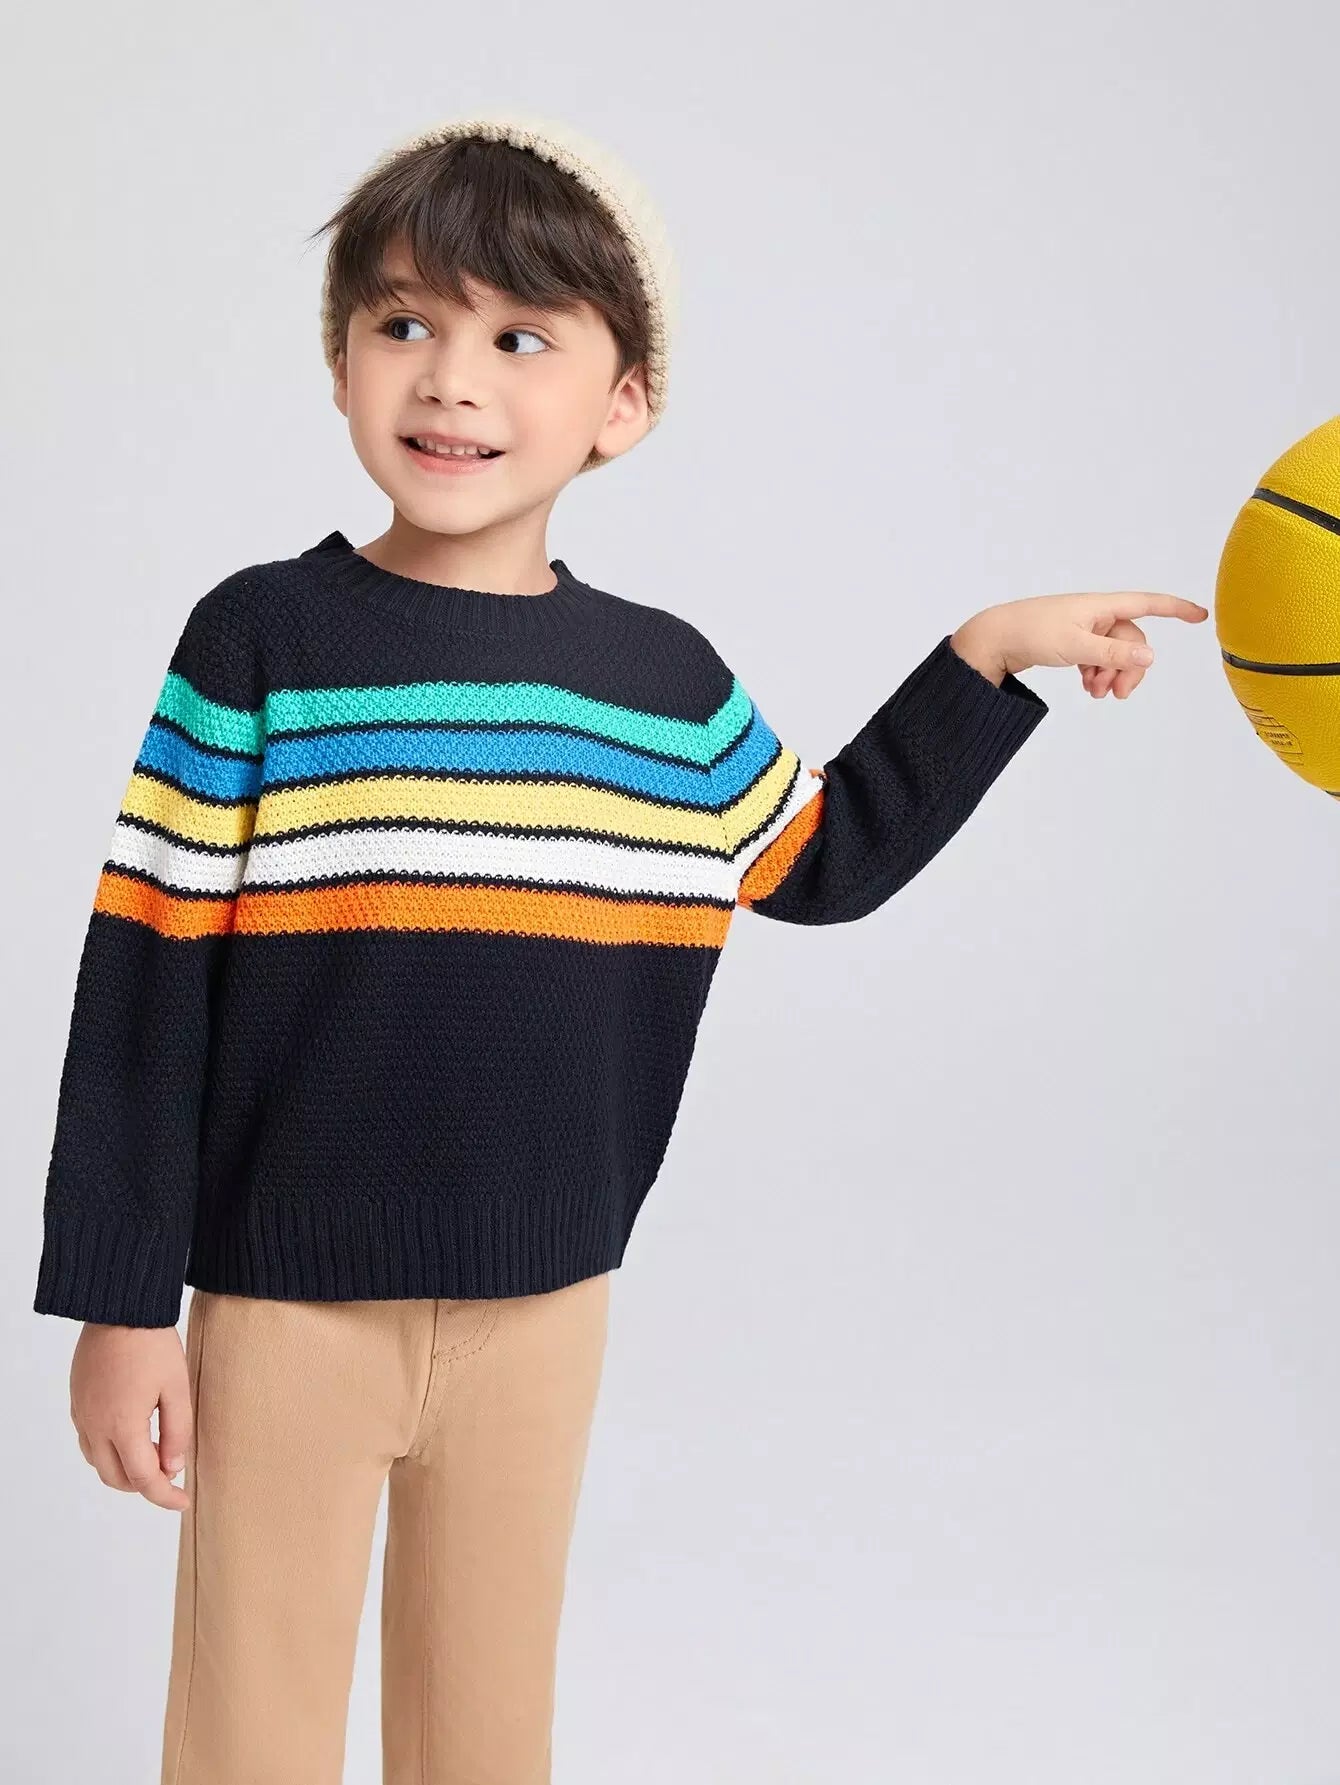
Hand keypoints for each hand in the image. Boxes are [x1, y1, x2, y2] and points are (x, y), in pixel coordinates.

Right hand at [69, 1321, 192, 1510]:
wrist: (119, 1308)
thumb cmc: (152, 1344)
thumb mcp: (177, 1388)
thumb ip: (177, 1431)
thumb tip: (173, 1467)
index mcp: (122, 1426)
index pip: (144, 1479)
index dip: (165, 1496)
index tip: (184, 1501)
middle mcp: (95, 1426)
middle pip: (116, 1478)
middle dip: (144, 1485)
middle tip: (171, 1475)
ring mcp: (81, 1414)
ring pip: (98, 1462)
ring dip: (124, 1469)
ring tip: (154, 1455)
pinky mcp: (77, 1401)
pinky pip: (89, 1441)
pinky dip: (109, 1450)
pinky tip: (130, 1435)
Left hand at [950, 591, 1210, 698]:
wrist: (994, 638)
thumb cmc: (1032, 633)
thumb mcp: (1076, 647)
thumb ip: (1113, 655)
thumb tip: (1150, 658)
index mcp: (1101, 606)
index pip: (1148, 604)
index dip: (1176, 609)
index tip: (1200, 616)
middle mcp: (1096, 614)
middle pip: (1131, 642)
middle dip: (1128, 669)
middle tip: (1117, 695)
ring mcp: (1084, 628)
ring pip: (1114, 654)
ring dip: (1111, 675)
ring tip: (1095, 692)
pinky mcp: (1072, 641)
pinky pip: (1097, 658)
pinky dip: (1097, 674)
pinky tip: (1088, 688)